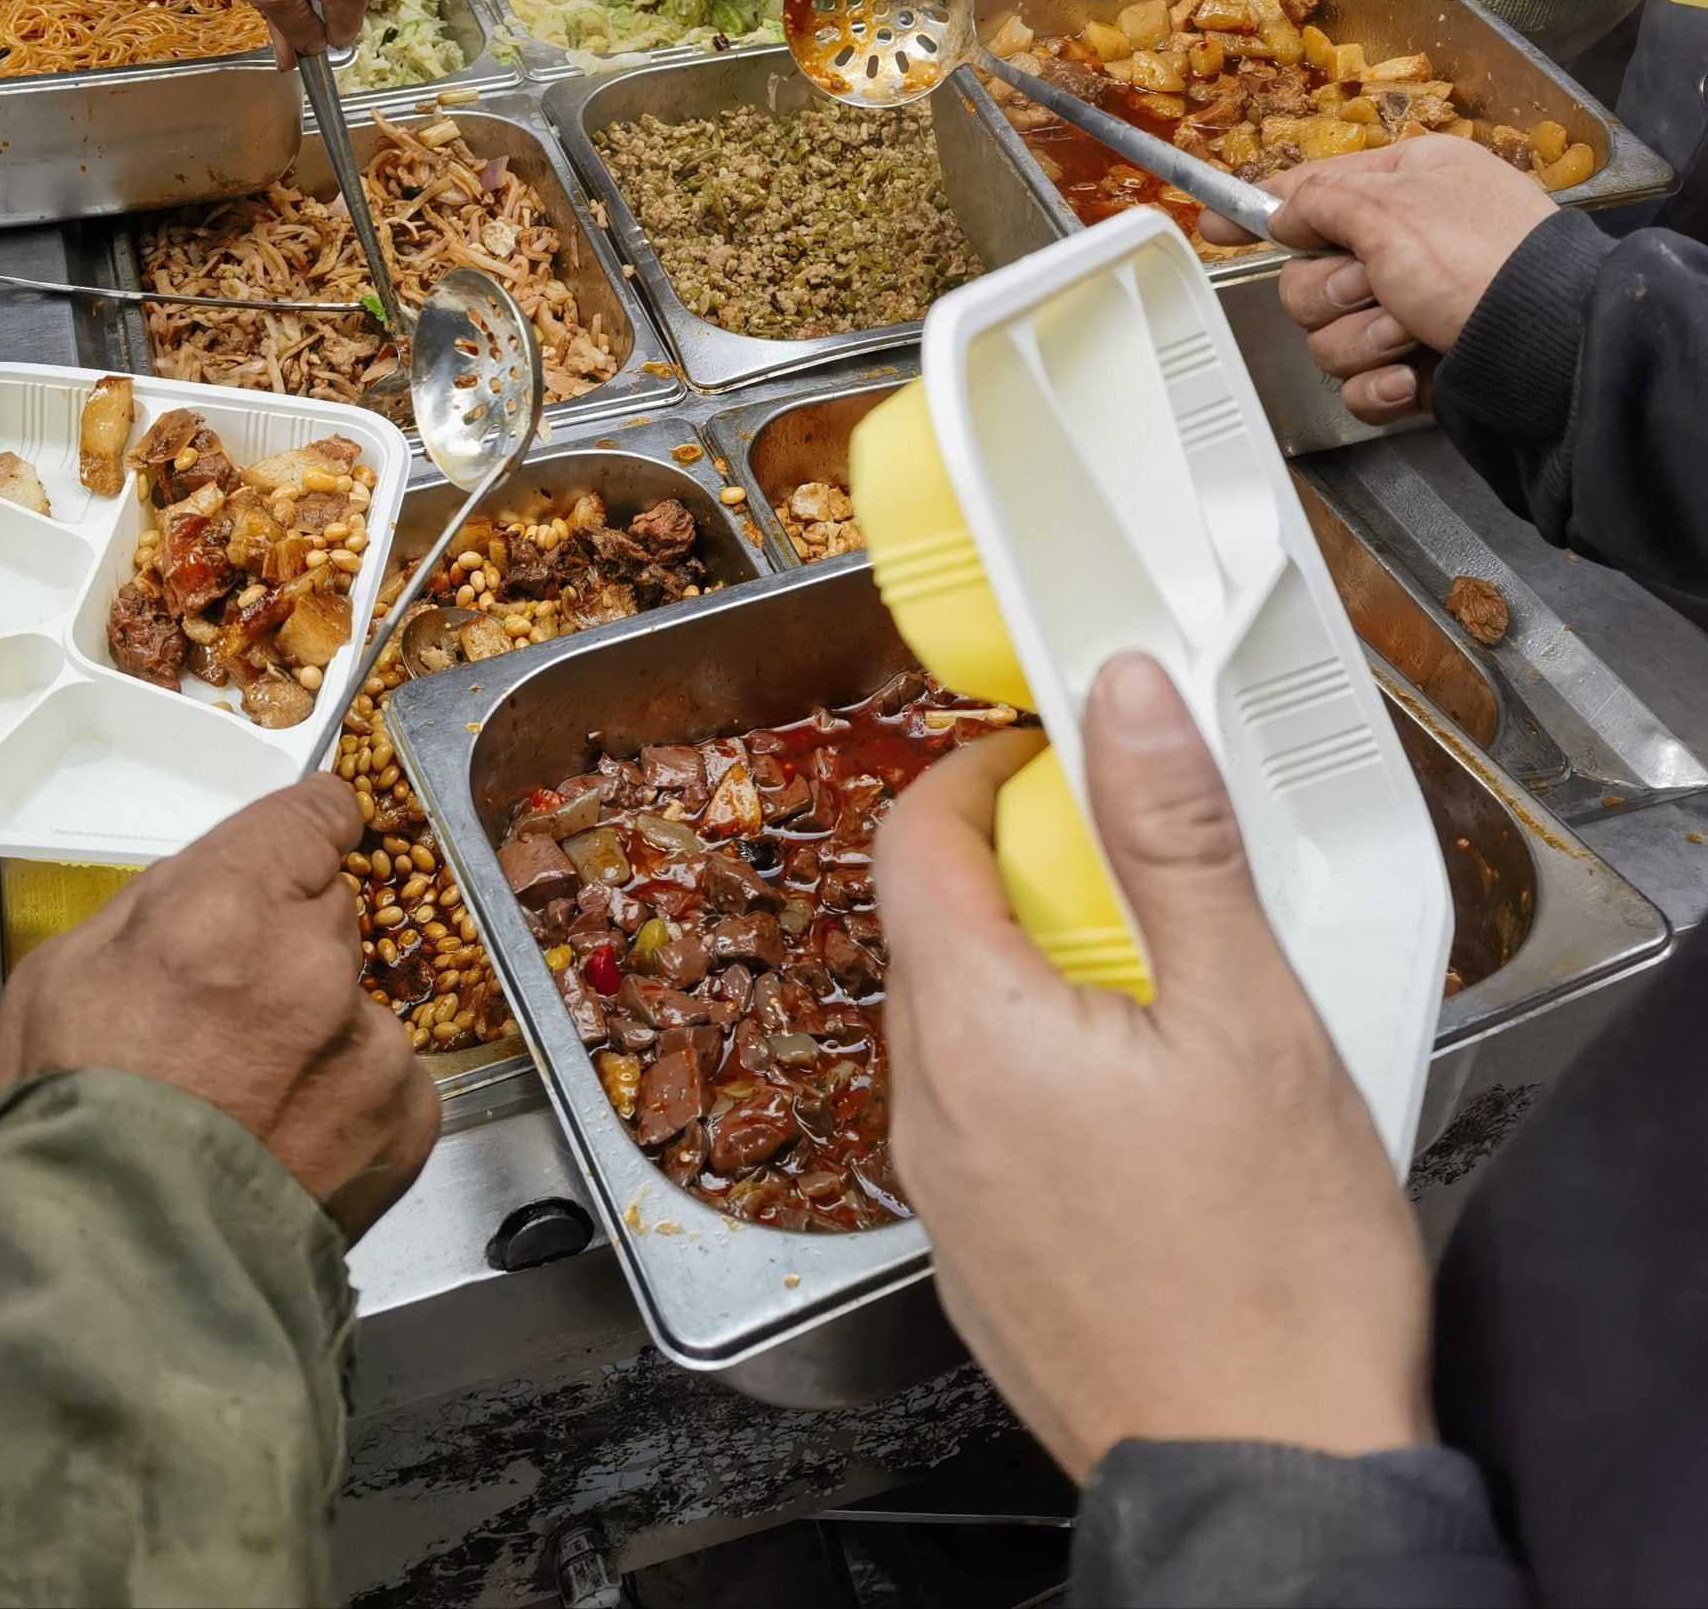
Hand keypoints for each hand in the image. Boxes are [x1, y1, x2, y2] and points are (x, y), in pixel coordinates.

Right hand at [0, 774, 438, 1234]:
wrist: (115, 1292)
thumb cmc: (62, 1135)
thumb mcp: (52, 980)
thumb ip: (149, 910)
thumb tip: (205, 885)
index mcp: (222, 910)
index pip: (311, 818)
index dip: (304, 831)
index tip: (302, 847)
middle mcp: (313, 963)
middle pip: (327, 914)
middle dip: (285, 951)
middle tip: (221, 1026)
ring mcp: (369, 1044)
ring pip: (356, 1002)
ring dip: (317, 1035)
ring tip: (242, 1112)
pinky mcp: (405, 1118)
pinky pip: (386, 1079)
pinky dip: (349, 1105)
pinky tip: (284, 1148)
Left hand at [876, 659, 1431, 1481]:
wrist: (1270, 1476)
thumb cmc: (1271, 1280)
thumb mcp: (1248, 1015)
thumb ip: (1174, 842)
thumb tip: (1128, 707)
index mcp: (975, 1032)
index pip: (912, 840)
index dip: (976, 773)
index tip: (1050, 758)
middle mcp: (931, 1113)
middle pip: (936, 931)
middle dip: (1026, 876)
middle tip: (1142, 887)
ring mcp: (947, 1195)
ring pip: (961, 1027)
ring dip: (1039, 981)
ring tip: (1168, 1012)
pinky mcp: (979, 1256)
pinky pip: (984, 1119)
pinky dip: (1044, 1078)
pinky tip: (1150, 1119)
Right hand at [1199, 139, 1555, 425]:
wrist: (1550, 352)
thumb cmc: (1480, 262)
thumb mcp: (1391, 209)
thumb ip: (1320, 202)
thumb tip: (1283, 211)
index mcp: (1408, 186)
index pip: (1313, 192)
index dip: (1262, 211)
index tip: (1215, 226)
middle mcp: (1409, 244)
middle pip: (1308, 275)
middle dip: (1333, 293)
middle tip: (1375, 289)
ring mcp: (1414, 310)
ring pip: (1328, 335)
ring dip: (1362, 340)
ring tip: (1410, 335)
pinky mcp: (1418, 368)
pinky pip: (1359, 384)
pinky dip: (1378, 388)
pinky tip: (1407, 380)